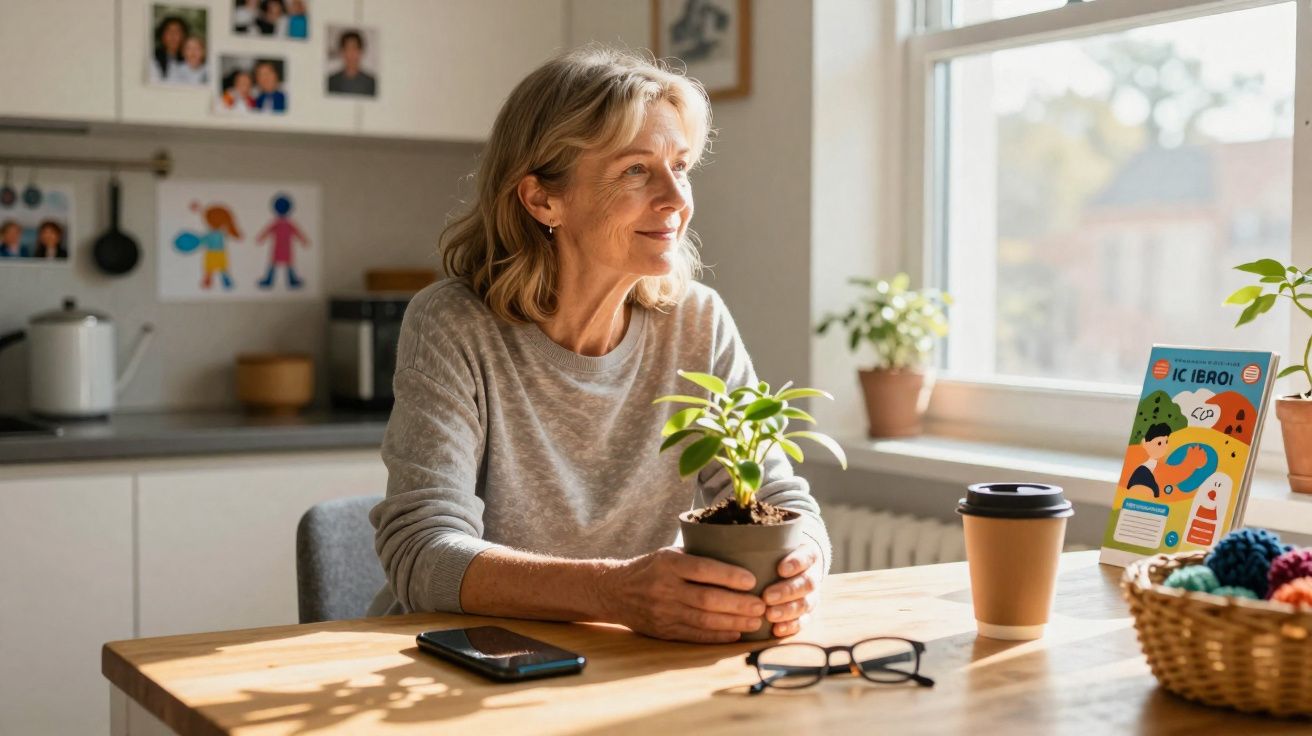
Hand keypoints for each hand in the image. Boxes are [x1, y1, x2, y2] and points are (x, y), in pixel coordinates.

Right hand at [599, 546, 765, 642]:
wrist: (614, 591)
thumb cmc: (650, 568)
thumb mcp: (668, 553)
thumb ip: (696, 557)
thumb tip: (738, 556)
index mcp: (667, 563)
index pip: (703, 569)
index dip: (729, 575)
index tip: (752, 580)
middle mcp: (665, 588)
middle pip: (708, 599)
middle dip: (738, 604)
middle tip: (761, 605)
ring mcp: (664, 612)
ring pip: (704, 620)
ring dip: (734, 623)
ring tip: (755, 622)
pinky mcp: (664, 630)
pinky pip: (695, 636)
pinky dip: (718, 636)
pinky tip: (735, 634)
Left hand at [760, 540, 821, 637]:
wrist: (795, 566)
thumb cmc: (778, 553)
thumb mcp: (776, 543)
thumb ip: (763, 543)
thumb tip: (735, 539)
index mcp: (808, 554)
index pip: (807, 557)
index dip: (796, 563)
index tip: (780, 568)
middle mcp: (813, 575)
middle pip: (806, 584)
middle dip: (787, 591)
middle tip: (767, 596)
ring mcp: (812, 595)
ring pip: (806, 604)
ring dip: (788, 611)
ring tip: (770, 615)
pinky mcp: (807, 613)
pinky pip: (803, 622)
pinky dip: (791, 626)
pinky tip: (777, 630)